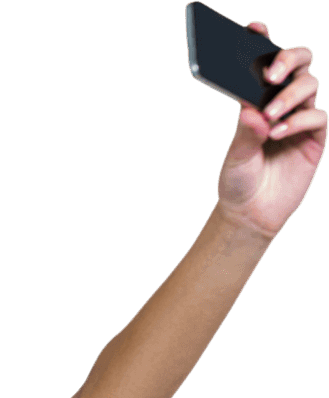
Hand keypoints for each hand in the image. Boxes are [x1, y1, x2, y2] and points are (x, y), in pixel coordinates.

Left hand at [216, 21, 325, 238]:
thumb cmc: (238, 180)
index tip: (253, 27)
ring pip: (308, 86)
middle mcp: (281, 103)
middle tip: (270, 73)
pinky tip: (278, 132)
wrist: (252, 214)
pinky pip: (317, 117)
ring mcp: (300, 118)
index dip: (262, 41)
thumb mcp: (235, 156)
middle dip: (287, 59)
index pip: (263, 64)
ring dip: (289, 96)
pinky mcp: (315, 137)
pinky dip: (298, 120)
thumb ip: (245, 133)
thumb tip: (251, 110)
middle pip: (298, 63)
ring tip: (270, 114)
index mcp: (257, 100)